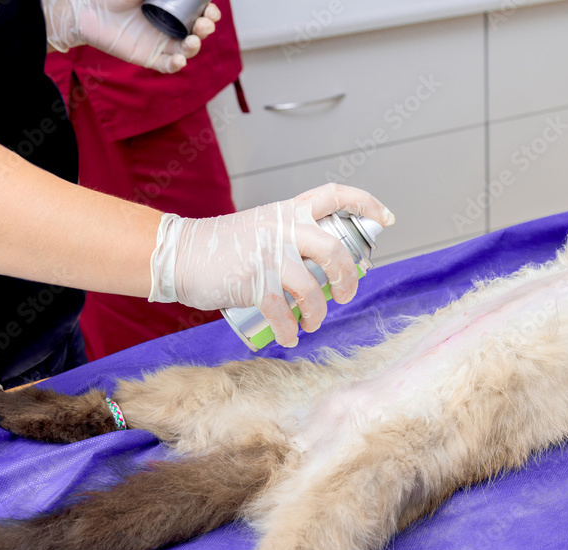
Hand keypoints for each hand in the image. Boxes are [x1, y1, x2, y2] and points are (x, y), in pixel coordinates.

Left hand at [41, 0, 221, 72]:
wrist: (86, 10)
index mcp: (171, 9)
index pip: (198, 13)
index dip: (210, 14)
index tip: (212, 10)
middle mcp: (170, 27)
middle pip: (197, 32)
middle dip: (206, 28)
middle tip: (205, 23)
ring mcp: (161, 44)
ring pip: (187, 50)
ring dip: (195, 46)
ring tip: (193, 40)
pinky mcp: (149, 58)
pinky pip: (168, 66)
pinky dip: (176, 65)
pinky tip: (179, 60)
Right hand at [149, 184, 395, 346]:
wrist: (180, 254)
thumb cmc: (225, 247)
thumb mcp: (263, 228)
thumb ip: (292, 238)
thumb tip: (324, 267)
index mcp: (289, 211)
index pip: (335, 195)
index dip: (366, 204)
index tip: (387, 219)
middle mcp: (284, 229)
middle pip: (335, 251)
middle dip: (348, 278)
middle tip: (345, 294)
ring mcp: (270, 255)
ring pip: (312, 289)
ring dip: (318, 313)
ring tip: (313, 323)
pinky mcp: (255, 282)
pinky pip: (284, 313)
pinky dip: (290, 330)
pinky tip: (290, 337)